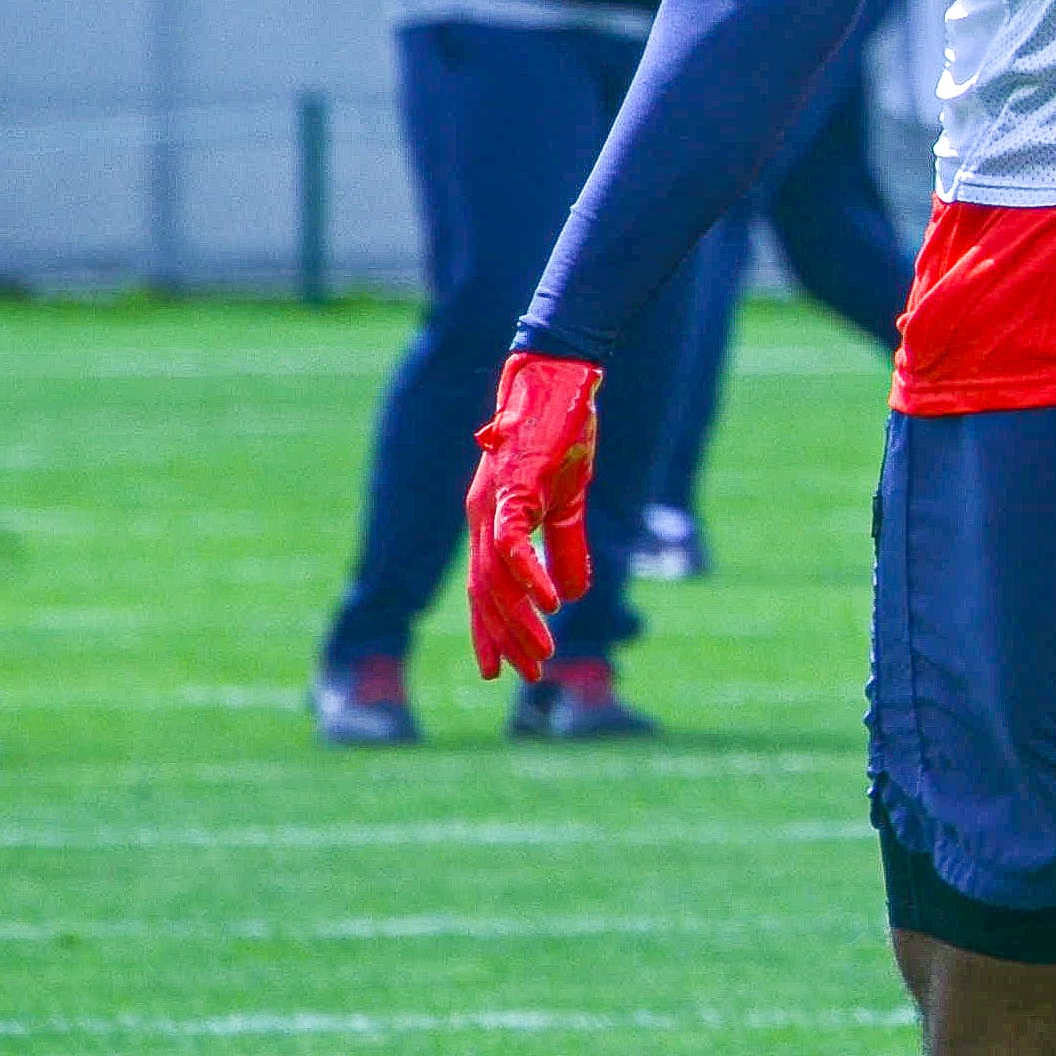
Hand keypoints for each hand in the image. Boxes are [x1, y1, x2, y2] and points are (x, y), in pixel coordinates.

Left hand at [465, 351, 603, 680]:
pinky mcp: (513, 489)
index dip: (494, 631)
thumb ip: (567, 547)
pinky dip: (531, 576)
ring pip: (497, 579)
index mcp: (493, 522)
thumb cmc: (562, 433)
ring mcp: (493, 505)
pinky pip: (515, 544)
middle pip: (487, 595)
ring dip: (519, 620)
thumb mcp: (569, 500)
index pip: (487, 590)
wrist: (559, 381)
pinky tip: (552, 604)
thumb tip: (573, 595)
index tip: (504, 670)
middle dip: (507, 638)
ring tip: (542, 652)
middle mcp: (483, 519)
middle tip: (529, 674)